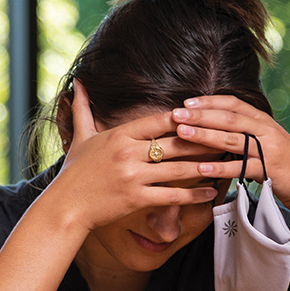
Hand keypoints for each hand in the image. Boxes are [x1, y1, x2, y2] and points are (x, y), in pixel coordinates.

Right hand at [49, 80, 222, 232]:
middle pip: (174, 143)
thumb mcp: (79, 137)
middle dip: (202, 140)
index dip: (183, 117)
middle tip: (225, 137)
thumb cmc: (74, 173)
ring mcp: (133, 176)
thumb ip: (83, 109)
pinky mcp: (136, 199)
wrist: (64, 207)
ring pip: (177, 168)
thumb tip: (78, 82)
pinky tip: (210, 193)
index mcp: (119, 135)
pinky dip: (193, 194)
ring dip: (204, 166)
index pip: (158, 120)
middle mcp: (127, 153)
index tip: (204, 115)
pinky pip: (171, 195)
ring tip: (225, 164)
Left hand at [171, 95, 289, 215]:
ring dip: (205, 136)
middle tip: (176, 114)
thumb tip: (211, 122)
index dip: (209, 101)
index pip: (233, 104)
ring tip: (182, 134)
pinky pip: (240, 167)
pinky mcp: (269, 170)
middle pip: (229, 118)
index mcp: (262, 119)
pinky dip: (220, 168)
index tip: (186, 102)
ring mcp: (268, 149)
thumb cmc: (280, 160)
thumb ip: (243, 130)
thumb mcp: (263, 139)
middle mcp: (265, 130)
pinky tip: (202, 168)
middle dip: (201, 115)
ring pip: (232, 140)